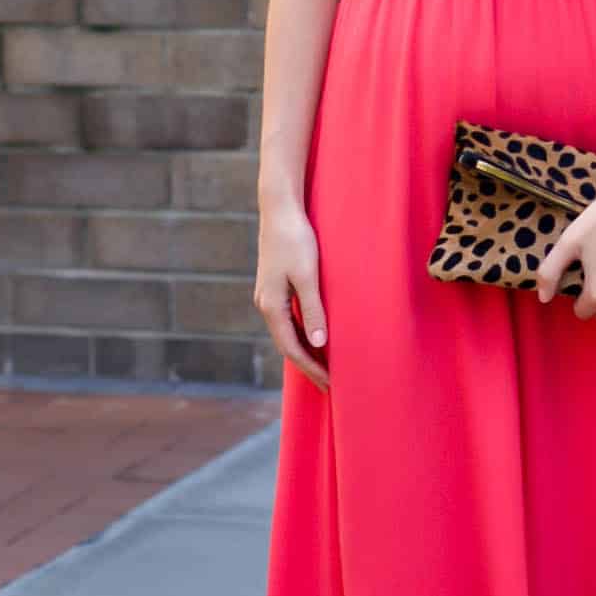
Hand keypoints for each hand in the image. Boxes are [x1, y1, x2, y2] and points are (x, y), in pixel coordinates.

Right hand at [255, 199, 329, 389]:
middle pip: (287, 345)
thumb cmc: (296, 239)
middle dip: (308, 366)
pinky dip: (301, 334)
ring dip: (304, 351)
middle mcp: (265, 304)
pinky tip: (314, 338)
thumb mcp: (308, 276)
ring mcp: (268, 296)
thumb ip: (313, 310)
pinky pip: (287, 320)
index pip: (292, 348)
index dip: (311, 368)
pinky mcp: (274, 287)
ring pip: (286, 333)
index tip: (330, 384)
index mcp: (271, 306)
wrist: (279, 210)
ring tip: (324, 367)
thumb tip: (319, 343)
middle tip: (330, 385)